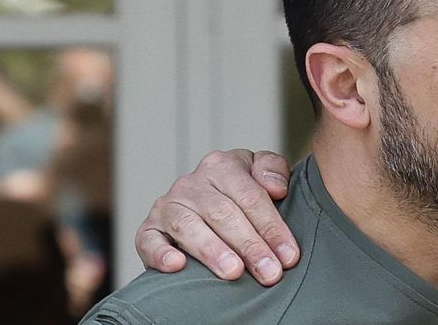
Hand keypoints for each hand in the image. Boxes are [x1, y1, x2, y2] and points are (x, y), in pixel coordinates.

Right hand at [134, 149, 299, 284]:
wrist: (203, 205)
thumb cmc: (240, 192)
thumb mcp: (261, 172)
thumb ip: (273, 169)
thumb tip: (276, 187)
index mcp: (222, 165)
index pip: (251, 196)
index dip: (272, 227)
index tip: (288, 255)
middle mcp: (192, 183)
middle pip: (224, 214)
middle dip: (250, 245)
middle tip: (269, 272)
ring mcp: (168, 205)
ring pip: (189, 227)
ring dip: (213, 251)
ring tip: (234, 272)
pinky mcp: (148, 229)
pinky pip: (149, 241)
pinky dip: (161, 254)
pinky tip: (178, 266)